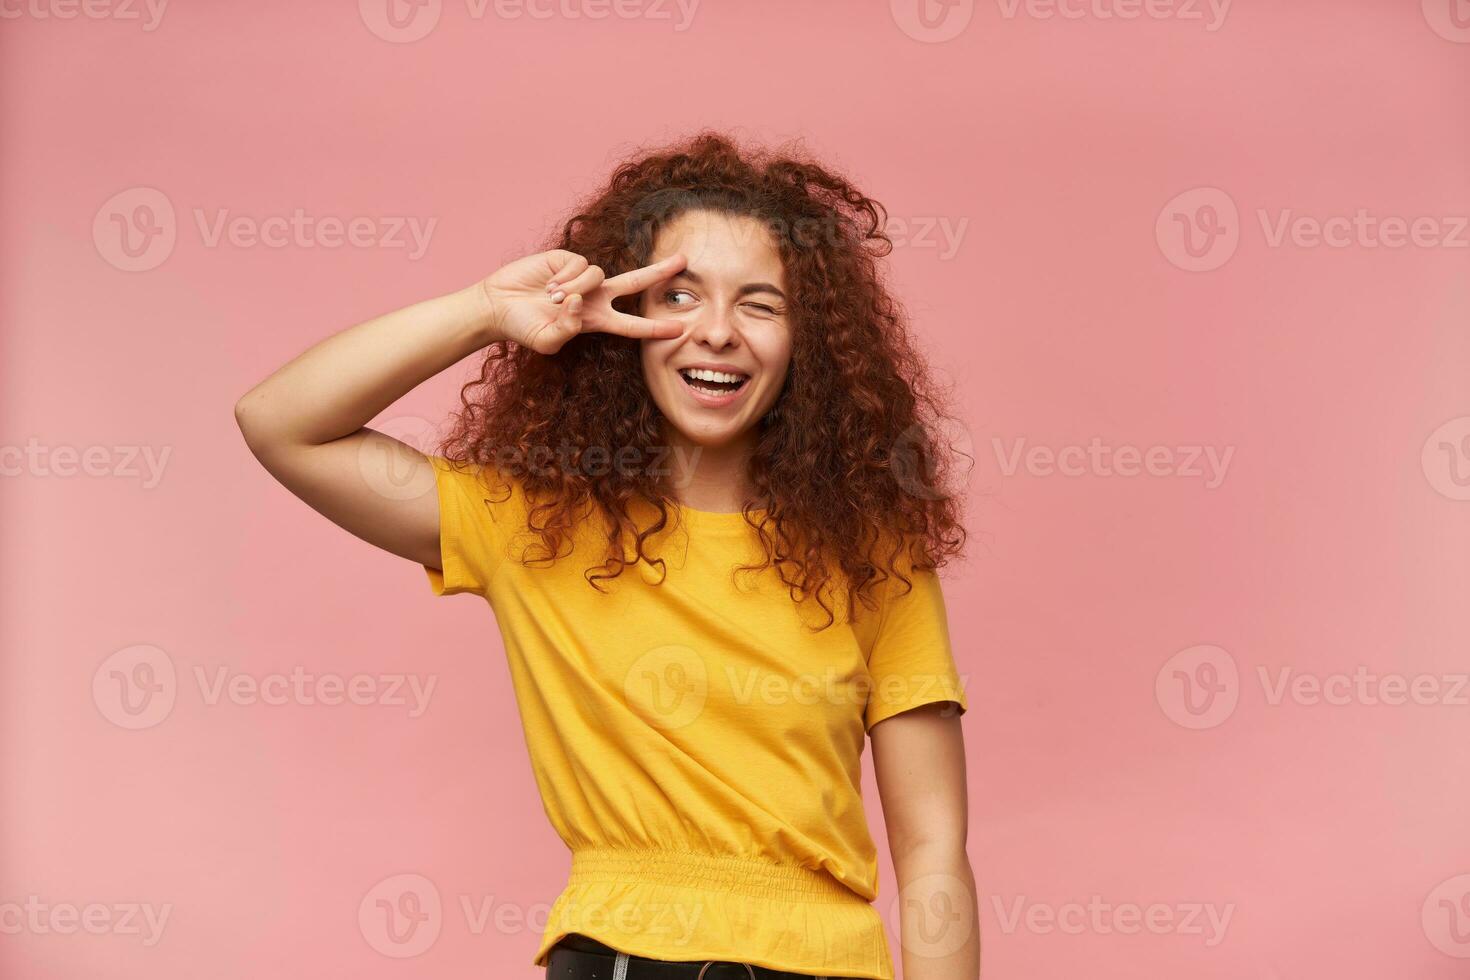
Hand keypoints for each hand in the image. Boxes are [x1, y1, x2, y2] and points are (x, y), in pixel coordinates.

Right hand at [479, 249, 687, 354]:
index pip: (632, 325)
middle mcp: (595, 297)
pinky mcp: (567, 259)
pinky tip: (549, 284)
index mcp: (596, 320)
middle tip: (685, 261)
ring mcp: (582, 277)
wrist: (498, 305)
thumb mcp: (546, 341)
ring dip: (576, 289)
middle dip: (660, 272)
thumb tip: (580, 303)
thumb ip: (566, 330)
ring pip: (600, 275)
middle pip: (636, 283)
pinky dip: (566, 277)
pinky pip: (581, 265)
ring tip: (551, 299)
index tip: (680, 330)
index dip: (655, 329)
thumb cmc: (523, 328)